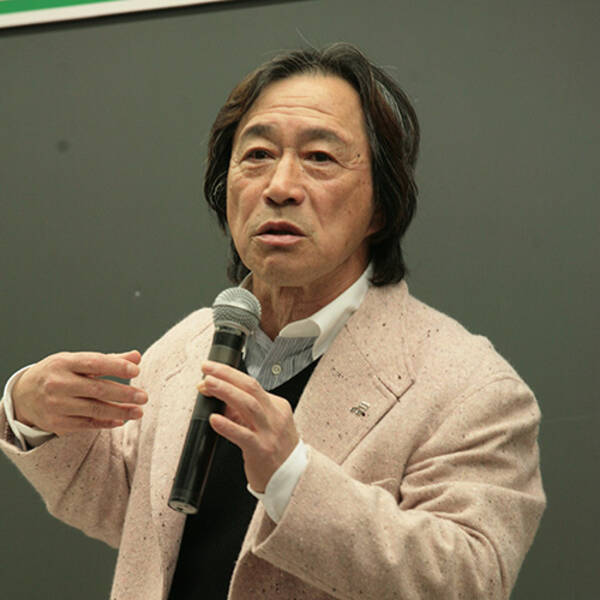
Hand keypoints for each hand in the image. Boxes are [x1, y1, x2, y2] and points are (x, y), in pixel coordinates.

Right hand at [12, 350, 147, 434]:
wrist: (24, 394)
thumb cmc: (59, 373)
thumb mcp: (78, 361)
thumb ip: (109, 360)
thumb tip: (136, 356)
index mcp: (64, 363)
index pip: (94, 363)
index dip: (116, 366)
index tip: (136, 371)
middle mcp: (58, 383)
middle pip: (97, 389)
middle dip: (123, 394)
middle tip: (143, 397)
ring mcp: (56, 405)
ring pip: (94, 409)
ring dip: (120, 411)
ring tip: (139, 411)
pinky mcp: (56, 423)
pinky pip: (87, 424)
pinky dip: (106, 423)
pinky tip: (121, 420)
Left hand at [198, 360, 298, 492]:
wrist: (293, 479)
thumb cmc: (276, 452)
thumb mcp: (264, 425)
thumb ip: (243, 412)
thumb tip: (220, 398)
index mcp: (277, 407)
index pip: (252, 384)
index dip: (229, 376)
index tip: (211, 372)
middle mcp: (275, 416)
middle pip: (251, 387)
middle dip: (227, 375)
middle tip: (207, 369)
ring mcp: (270, 433)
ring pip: (248, 404)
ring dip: (226, 391)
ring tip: (208, 385)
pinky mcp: (262, 450)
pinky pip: (243, 435)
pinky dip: (227, 425)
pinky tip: (214, 419)